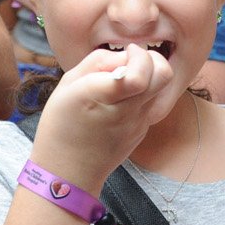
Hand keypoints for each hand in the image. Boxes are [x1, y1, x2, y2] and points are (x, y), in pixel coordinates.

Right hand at [30, 43, 176, 189]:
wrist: (69, 172)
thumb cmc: (61, 125)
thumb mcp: (67, 85)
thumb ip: (98, 62)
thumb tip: (125, 55)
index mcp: (101, 97)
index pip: (139, 76)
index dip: (138, 56)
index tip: (126, 52)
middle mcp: (127, 111)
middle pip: (163, 75)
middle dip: (152, 58)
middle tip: (132, 60)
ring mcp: (139, 123)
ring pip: (162, 88)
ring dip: (150, 75)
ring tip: (126, 78)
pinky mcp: (143, 130)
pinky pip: (152, 103)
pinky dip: (143, 93)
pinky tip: (122, 99)